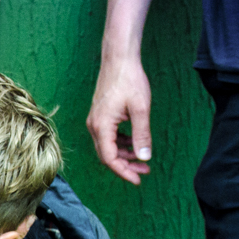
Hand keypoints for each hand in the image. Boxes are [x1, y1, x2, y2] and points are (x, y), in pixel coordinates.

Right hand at [86, 55, 152, 185]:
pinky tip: (134, 143)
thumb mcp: (140, 109)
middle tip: (144, 171)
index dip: (123, 171)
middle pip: (107, 155)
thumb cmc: (129, 80)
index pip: (109, 158)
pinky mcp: (100, 116)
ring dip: (124, 155)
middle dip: (125, 165)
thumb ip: (142, 135)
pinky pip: (108, 137)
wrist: (118, 60)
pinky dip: (120, 144)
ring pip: (107, 147)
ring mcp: (95, 121)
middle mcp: (94, 126)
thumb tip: (144, 157)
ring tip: (142, 159)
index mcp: (101, 127)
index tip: (138, 179)